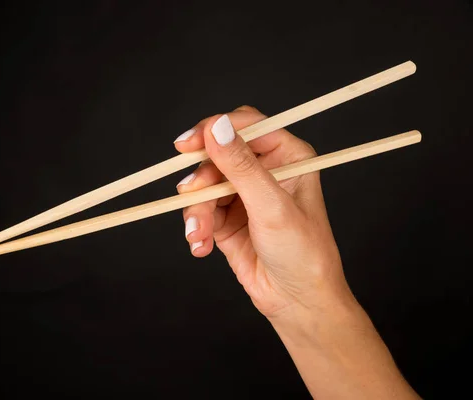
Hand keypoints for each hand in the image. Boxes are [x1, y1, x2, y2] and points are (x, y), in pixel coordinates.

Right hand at [174, 106, 353, 320]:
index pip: (245, 126)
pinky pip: (199, 211)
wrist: (297, 301)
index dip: (214, 130)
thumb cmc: (303, 253)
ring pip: (203, 185)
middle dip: (201, 180)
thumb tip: (216, 129)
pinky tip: (201, 246)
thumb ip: (241, 167)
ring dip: (196, 211)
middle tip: (191, 196)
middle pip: (216, 155)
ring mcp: (242, 194)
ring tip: (200, 235)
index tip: (188, 144)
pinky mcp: (226, 218)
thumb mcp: (272, 206)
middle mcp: (263, 171)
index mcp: (286, 156)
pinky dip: (196, 227)